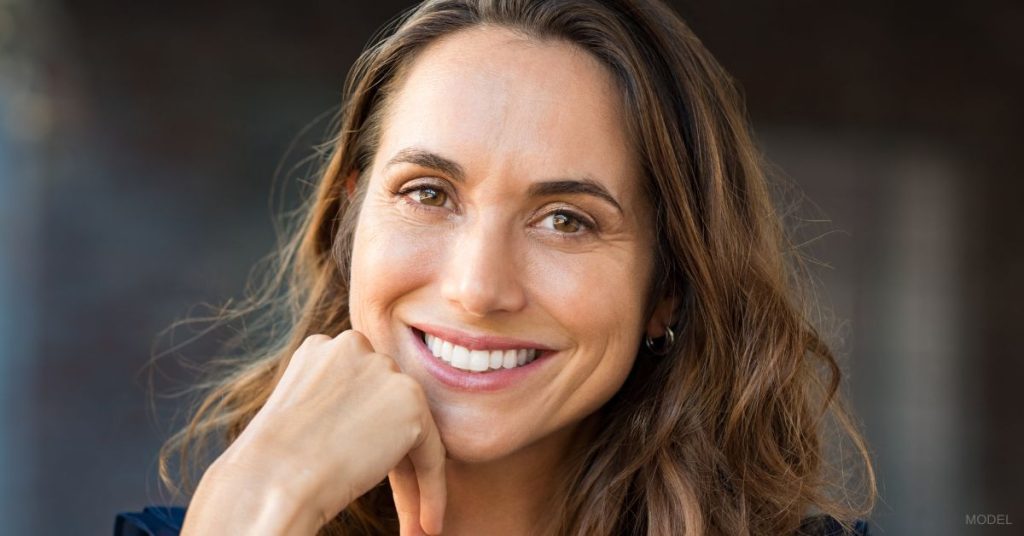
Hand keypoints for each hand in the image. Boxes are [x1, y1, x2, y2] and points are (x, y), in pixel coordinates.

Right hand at [181, 330, 445, 534]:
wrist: (269, 480)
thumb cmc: (270, 464)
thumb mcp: (300, 417)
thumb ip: (337, 406)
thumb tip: (365, 427)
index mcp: (323, 348)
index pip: (362, 394)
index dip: (367, 439)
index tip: (364, 473)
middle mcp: (355, 346)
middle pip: (388, 410)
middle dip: (393, 459)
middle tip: (400, 507)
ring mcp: (384, 369)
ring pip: (411, 432)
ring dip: (412, 480)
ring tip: (414, 522)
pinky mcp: (410, 401)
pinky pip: (431, 453)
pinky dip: (432, 491)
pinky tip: (427, 525)